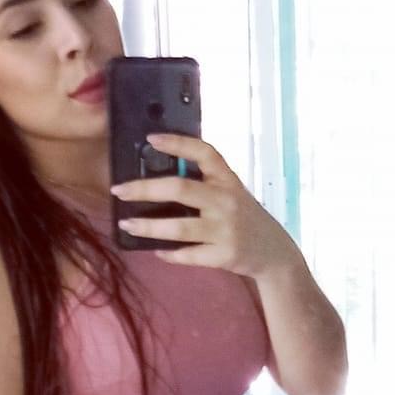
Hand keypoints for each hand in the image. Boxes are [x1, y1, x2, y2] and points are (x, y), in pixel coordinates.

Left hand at [112, 134, 299, 277]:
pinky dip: (169, 253)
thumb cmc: (244, 218)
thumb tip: (158, 180)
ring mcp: (225, 230)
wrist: (274, 253)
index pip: (204, 152)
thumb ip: (205, 184)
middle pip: (180, 189)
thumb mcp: (232, 193)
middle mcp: (227, 201)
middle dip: (144, 189)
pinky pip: (188, 255)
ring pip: (179, 227)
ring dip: (148, 227)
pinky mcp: (224, 256)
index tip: (150, 138)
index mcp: (227, 180)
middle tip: (119, 190)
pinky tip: (155, 250)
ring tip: (126, 224)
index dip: (177, 143)